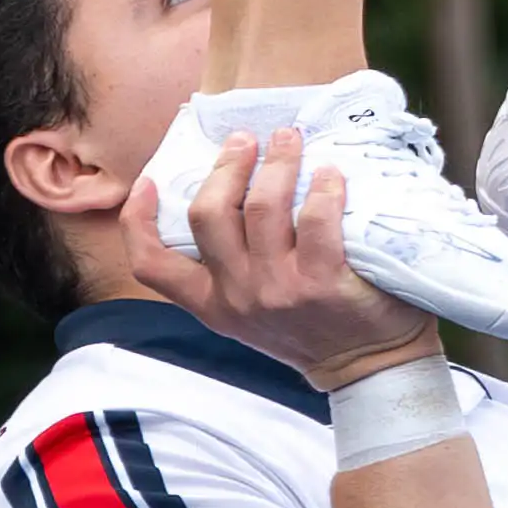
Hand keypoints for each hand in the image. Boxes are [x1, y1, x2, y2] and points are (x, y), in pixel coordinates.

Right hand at [135, 125, 449, 392]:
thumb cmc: (312, 326)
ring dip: (278, 162)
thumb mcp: (254, 309)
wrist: (368, 368)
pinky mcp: (322, 282)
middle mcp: (238, 297)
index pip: (152, 266)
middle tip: (245, 140)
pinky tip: (330, 175)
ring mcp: (278, 290)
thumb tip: (232, 187)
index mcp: (212, 303)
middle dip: (226, 166)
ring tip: (290, 140)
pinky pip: (315, 218)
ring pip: (263, 206)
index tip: (148, 182)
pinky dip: (323, 187)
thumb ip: (234, 264)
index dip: (139, 220)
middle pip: (208, 213)